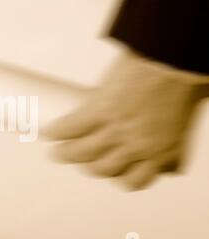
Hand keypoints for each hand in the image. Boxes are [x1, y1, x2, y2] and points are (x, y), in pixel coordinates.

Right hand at [45, 52, 207, 190]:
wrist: (175, 58)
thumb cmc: (186, 81)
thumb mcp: (186, 124)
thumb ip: (174, 143)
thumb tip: (169, 153)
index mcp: (161, 151)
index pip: (134, 181)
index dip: (120, 176)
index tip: (113, 168)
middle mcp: (137, 146)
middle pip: (102, 169)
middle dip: (91, 165)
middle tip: (84, 158)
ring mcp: (116, 130)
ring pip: (82, 154)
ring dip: (67, 154)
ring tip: (59, 151)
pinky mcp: (99, 110)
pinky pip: (70, 128)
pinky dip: (57, 131)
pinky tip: (51, 132)